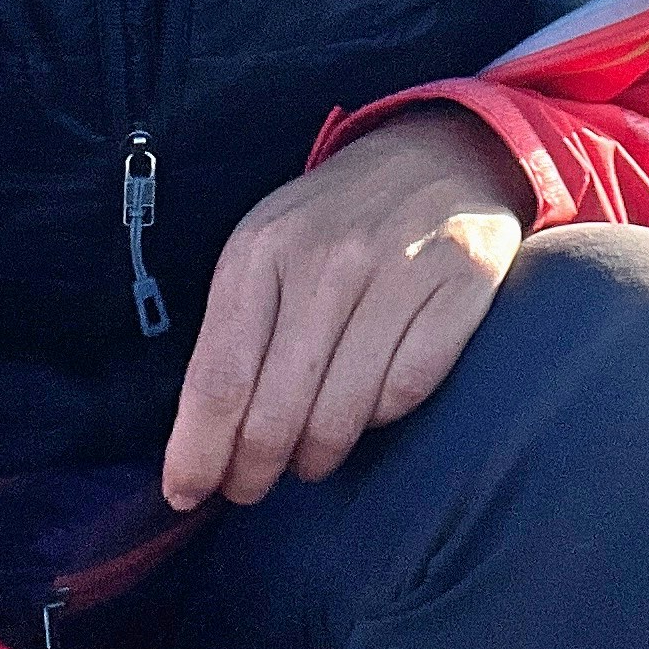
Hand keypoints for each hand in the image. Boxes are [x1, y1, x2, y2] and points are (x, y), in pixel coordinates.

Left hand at [163, 107, 529, 509]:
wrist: (438, 155)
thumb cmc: (334, 222)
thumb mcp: (265, 253)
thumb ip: (232, 338)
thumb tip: (199, 449)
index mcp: (261, 250)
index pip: (219, 376)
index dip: (199, 450)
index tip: (187, 493)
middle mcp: (327, 259)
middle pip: (276, 408)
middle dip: (255, 469)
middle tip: (252, 487)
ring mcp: (398, 270)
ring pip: (343, 412)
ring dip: (318, 455)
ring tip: (310, 458)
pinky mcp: (461, 285)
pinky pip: (408, 390)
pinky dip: (383, 415)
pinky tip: (370, 408)